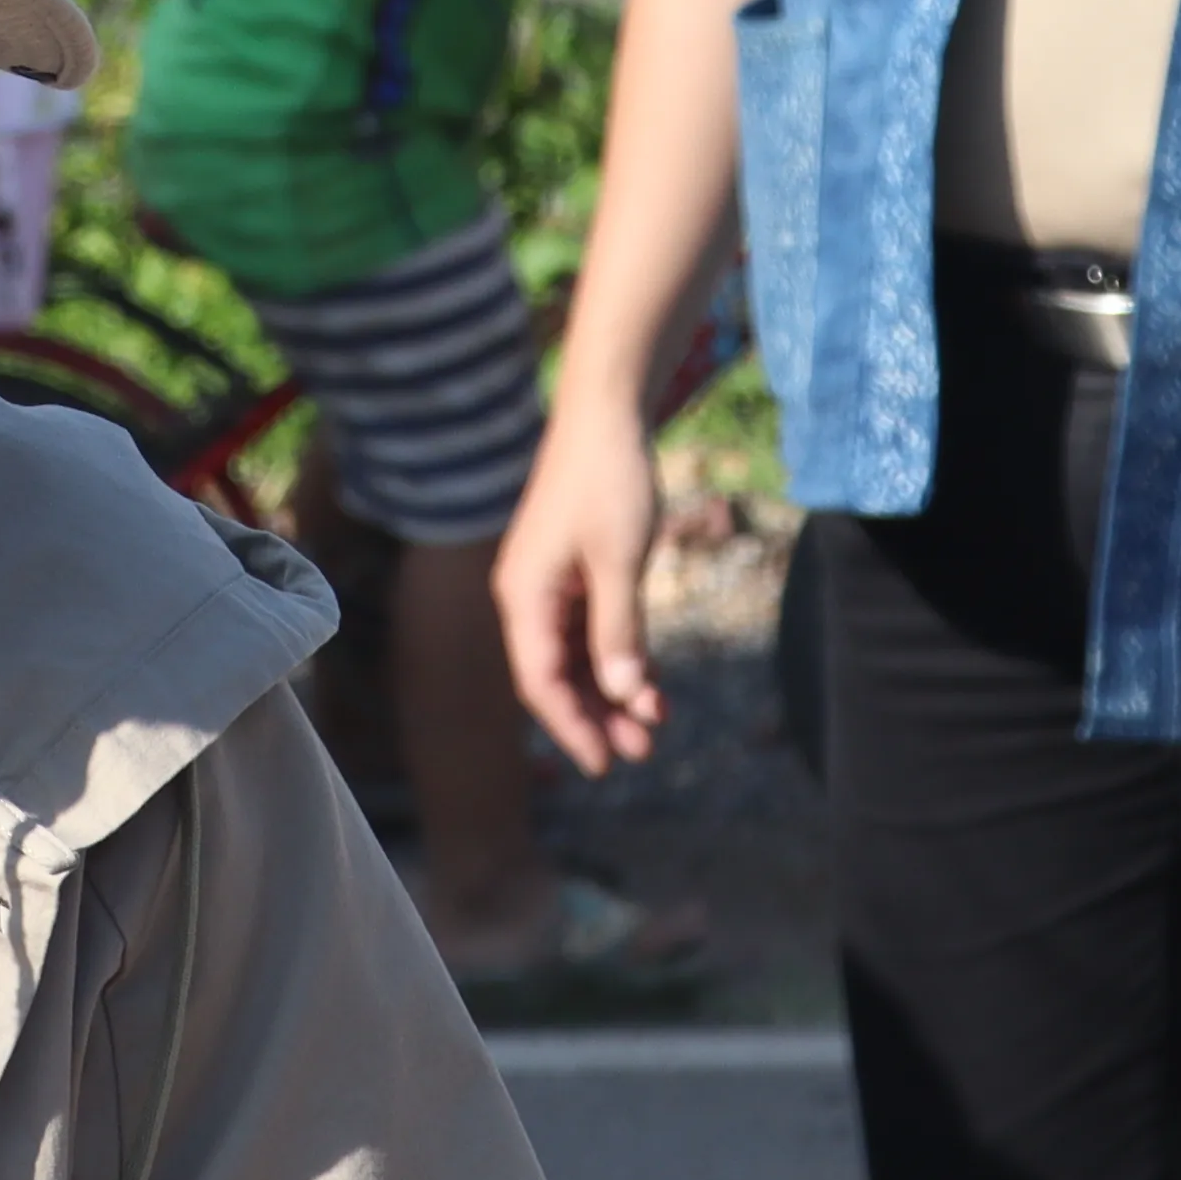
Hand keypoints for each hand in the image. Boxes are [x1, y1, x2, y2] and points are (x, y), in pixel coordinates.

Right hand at [494, 410, 667, 775]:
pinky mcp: (573, 570)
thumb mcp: (619, 563)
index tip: (605, 764)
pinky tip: (652, 680)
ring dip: (613, 689)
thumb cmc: (609, 481)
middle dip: (599, 715)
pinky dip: (619, 654)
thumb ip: (619, 632)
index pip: (540, 681)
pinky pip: (591, 629)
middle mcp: (528, 596)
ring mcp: (550, 583)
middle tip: (644, 750)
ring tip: (655, 722)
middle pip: (556, 675)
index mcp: (524, 596)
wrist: (607, 415)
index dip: (572, 726)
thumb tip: (622, 693)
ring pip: (577, 656)